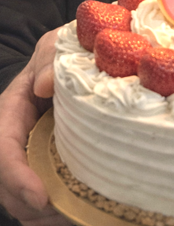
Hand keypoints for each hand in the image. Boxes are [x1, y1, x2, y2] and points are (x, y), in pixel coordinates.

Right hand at [0, 29, 68, 224]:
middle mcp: (15, 140)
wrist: (75, 60)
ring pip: (23, 201)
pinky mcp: (48, 167)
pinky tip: (85, 213)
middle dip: (31, 208)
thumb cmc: (62, 54)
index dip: (17, 178)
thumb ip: (49, 58)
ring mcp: (29, 157)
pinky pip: (44, 201)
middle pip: (8, 188)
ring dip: (45, 217)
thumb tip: (44, 85)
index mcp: (11, 112)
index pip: (3, 152)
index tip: (41, 198)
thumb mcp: (55, 46)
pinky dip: (57, 214)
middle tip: (66, 215)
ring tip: (78, 217)